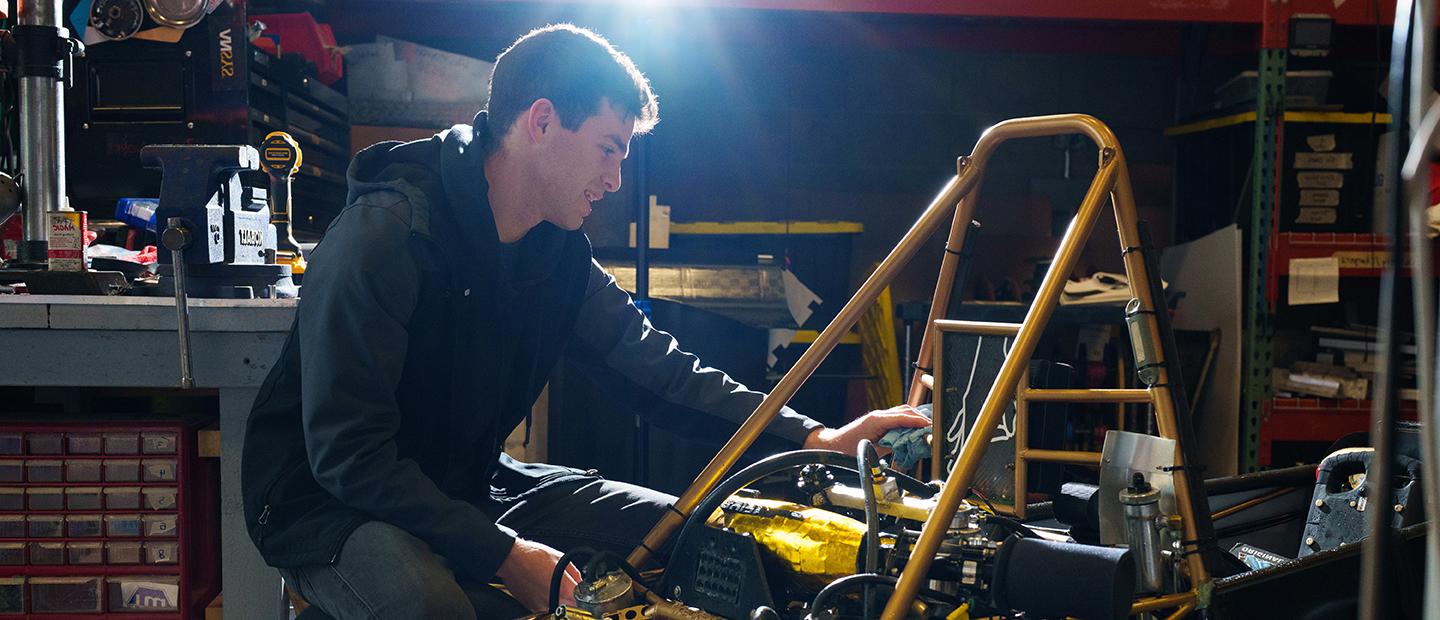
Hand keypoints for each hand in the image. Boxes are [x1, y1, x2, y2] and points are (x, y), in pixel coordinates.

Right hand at [496, 538, 579, 612]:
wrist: (510, 560)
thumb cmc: (532, 556)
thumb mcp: (560, 557)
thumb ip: (574, 573)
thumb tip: (580, 581)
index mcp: (563, 588)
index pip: (581, 600)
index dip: (581, 594)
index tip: (580, 590)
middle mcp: (553, 600)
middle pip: (570, 606)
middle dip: (571, 597)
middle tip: (566, 586)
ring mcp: (541, 606)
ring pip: (558, 607)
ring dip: (559, 599)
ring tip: (550, 584)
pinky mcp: (532, 607)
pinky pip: (545, 607)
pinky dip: (546, 600)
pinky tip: (541, 588)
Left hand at [802, 404, 929, 455]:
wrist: (832, 446)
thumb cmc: (847, 449)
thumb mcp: (872, 450)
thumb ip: (891, 445)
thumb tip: (907, 444)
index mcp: (878, 420)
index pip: (903, 417)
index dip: (919, 421)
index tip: (930, 426)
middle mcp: (879, 415)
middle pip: (905, 410)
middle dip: (920, 418)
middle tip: (932, 428)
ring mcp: (878, 416)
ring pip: (902, 412)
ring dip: (914, 418)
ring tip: (926, 428)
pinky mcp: (877, 421)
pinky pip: (896, 418)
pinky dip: (907, 421)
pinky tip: (913, 429)